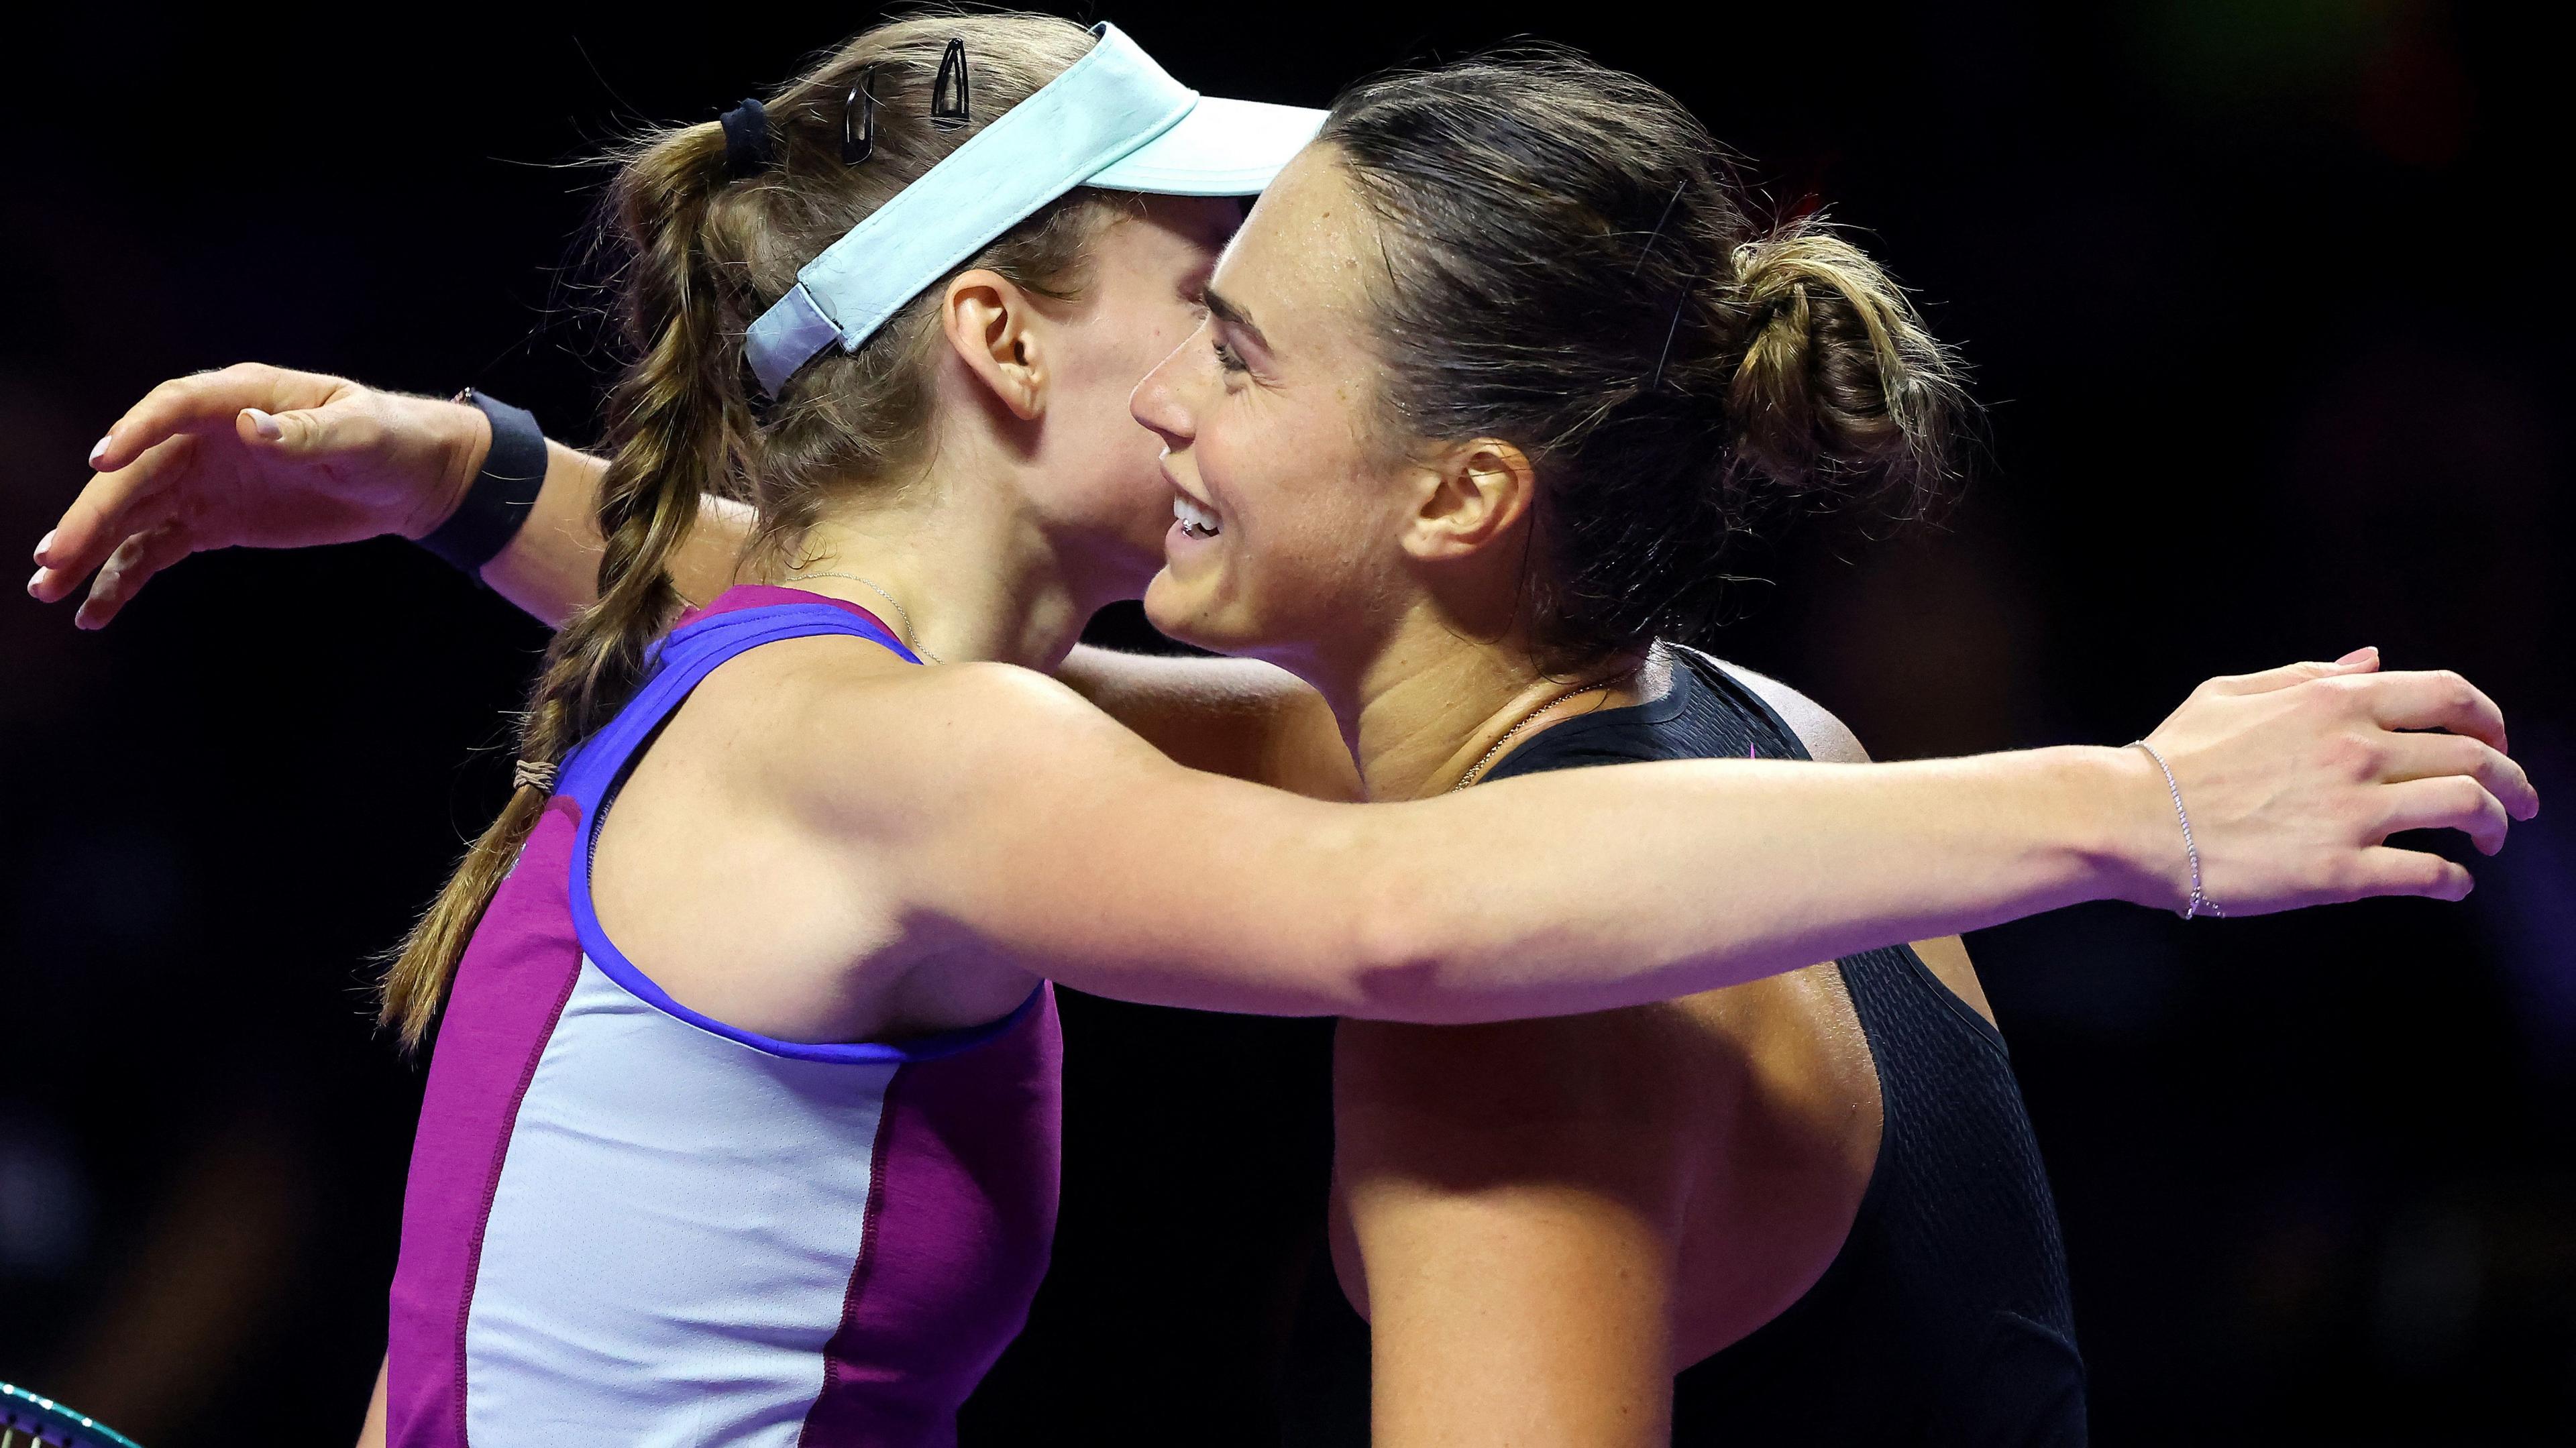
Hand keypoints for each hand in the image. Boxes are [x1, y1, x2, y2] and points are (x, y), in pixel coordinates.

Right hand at [27, 363, 489, 627]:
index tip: (102, 462)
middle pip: (135, 473)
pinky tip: (94, 612)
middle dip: (92, 514)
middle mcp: (204, 437)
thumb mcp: (360, 430)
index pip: (173, 408)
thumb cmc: (387, 438)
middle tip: (53, 556)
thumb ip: (308, 431)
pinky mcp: (210, 522)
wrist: (405, 477)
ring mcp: (201, 482)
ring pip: (132, 516)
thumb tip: (254, 427)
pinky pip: (156, 550)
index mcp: (238, 397)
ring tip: (48, 587)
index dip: (136, 432)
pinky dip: (123, 578)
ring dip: (90, 549)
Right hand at [2125, 648, 2538, 913]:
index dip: (2488, 717)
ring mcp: (2352, 812)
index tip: (2494, 739)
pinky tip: (2452, 884)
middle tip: (2518, 802)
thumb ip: (2306, 675)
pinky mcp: (2340, 871)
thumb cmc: (2172, 757)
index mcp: (2334, 702)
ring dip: (2495, 823)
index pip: (2447, 695)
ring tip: (2490, 840)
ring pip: (2468, 807)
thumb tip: (2370, 661)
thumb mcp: (2232, 692)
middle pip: (2474, 756)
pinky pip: (2426, 874)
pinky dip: (2453, 881)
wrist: (2131, 820)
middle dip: (2513, 779)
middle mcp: (2356, 751)